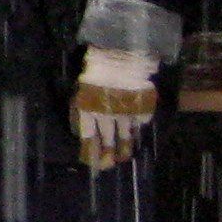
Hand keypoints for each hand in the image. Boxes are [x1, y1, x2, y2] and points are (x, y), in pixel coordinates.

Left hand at [72, 47, 157, 172]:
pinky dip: (138, 127)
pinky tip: (138, 132)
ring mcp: (125, 112)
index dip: (91, 151)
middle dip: (108, 152)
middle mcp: (106, 115)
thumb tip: (85, 131)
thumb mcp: (81, 92)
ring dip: (124, 146)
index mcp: (88, 110)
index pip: (88, 137)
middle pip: (107, 138)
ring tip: (124, 157)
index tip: (94, 164)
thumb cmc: (95, 73)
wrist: (118, 57)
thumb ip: (82, 112)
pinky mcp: (140, 107)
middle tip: (110, 165)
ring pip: (125, 133)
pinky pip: (140, 121)